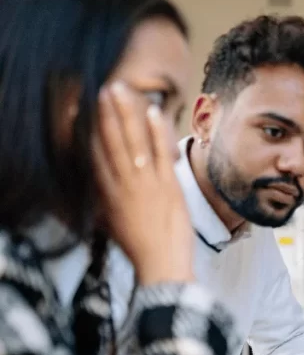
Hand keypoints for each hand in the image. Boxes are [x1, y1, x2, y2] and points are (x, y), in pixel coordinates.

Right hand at [93, 82, 192, 284]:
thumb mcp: (112, 222)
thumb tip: (100, 185)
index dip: (88, 130)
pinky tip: (153, 111)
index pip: (94, 154)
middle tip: (103, 89)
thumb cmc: (140, 248)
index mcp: (106, 194)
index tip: (83, 109)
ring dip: (126, 114)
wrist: (161, 265)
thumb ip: (106, 200)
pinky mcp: (168, 186)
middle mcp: (122, 184)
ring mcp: (145, 183)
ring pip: (132, 141)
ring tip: (121, 91)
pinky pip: (160, 152)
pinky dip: (156, 130)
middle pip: (110, 142)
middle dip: (106, 113)